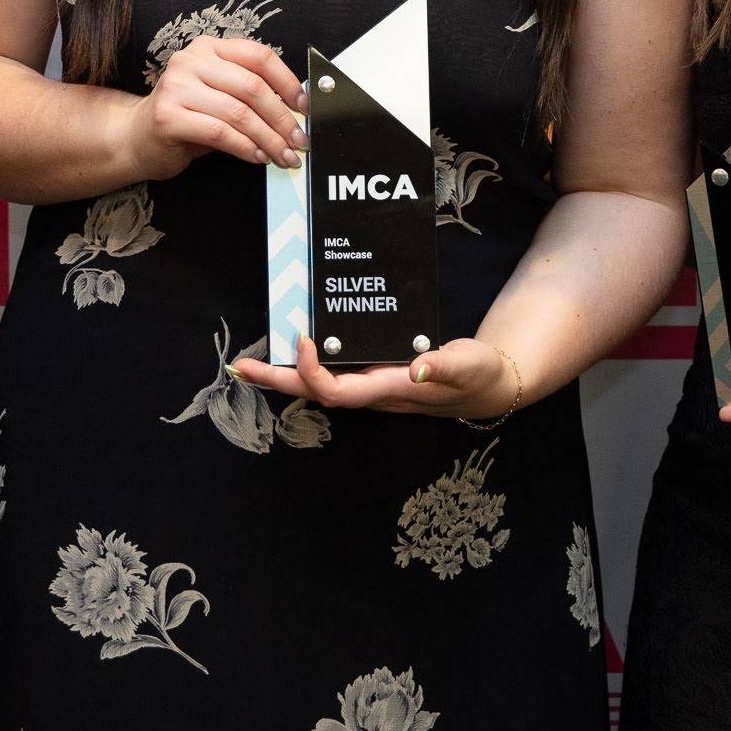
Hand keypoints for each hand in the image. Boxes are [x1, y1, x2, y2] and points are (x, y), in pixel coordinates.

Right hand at [120, 35, 303, 179]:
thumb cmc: (186, 118)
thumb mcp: (219, 97)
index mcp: (209, 48)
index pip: (258, 56)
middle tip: (298, 140)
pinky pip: (219, 133)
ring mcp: (176, 87)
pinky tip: (257, 156)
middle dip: (282, 118)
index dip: (288, 81)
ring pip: (238, 112)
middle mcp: (191, 61)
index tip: (304, 106)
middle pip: (252, 86)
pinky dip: (245, 148)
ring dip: (268, 138)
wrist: (137, 138)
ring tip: (283, 155)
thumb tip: (295, 112)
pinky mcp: (168, 117)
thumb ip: (250, 96)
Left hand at [235, 335, 525, 420]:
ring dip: (287, 373)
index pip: (338, 391)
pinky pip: (335, 371)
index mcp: (391, 390)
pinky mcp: (377, 373)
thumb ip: (444, 366)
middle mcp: (374, 391)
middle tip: (241, 365)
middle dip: (278, 380)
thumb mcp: (468, 366)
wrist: (489, 387)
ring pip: (321, 384)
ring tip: (253, 359)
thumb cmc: (478, 376)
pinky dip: (311, 362)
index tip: (304, 338)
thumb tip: (417, 369)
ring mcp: (373, 384)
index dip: (313, 372)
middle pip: (315, 392)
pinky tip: (299, 345)